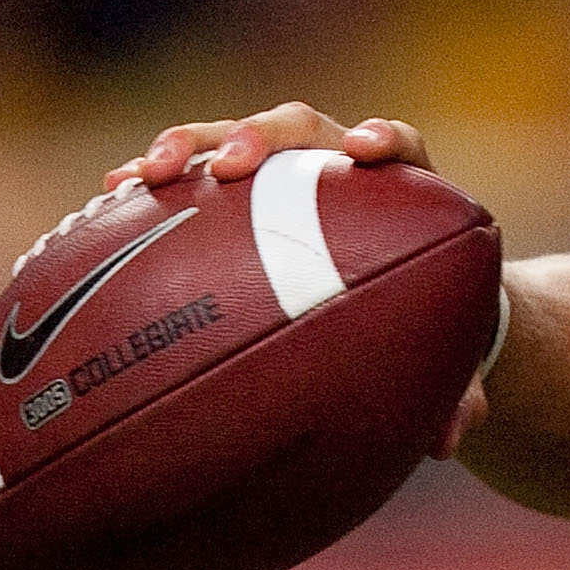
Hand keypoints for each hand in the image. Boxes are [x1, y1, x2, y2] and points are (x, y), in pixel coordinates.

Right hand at [107, 104, 481, 458]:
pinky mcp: (239, 191)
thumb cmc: (430, 324)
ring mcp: (283, 173)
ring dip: (191, 146)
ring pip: (235, 141)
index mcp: (402, 189)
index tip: (360, 149)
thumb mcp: (451, 359)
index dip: (380, 138)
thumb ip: (458, 393)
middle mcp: (337, 165)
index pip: (397, 144)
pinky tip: (111, 198)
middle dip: (263, 137)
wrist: (400, 305)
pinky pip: (195, 177)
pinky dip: (158, 181)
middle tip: (233, 166)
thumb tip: (450, 439)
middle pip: (302, 130)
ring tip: (145, 172)